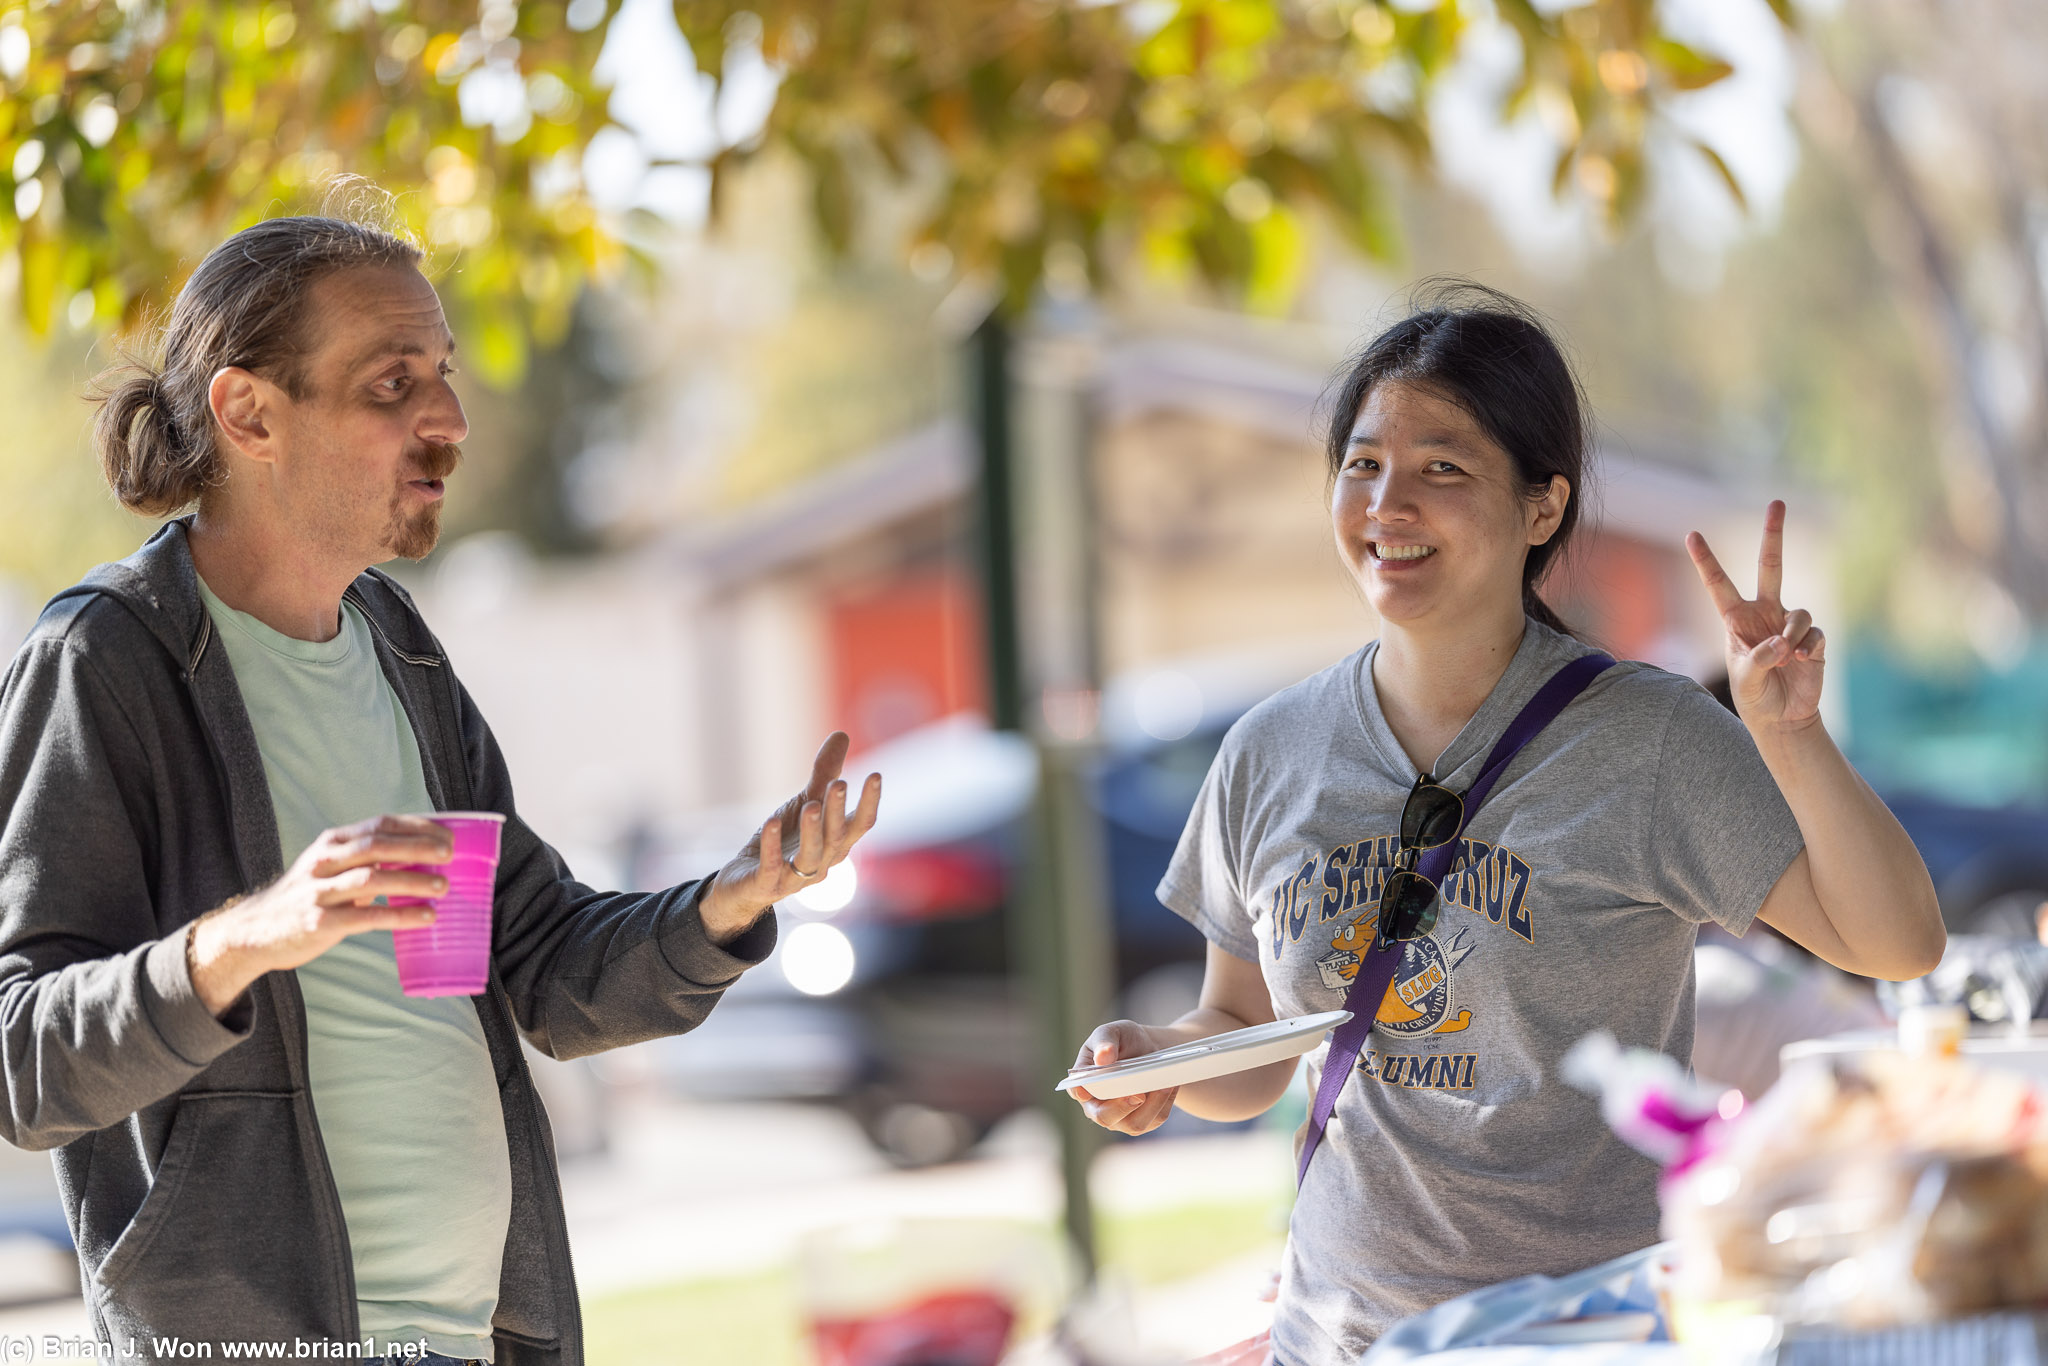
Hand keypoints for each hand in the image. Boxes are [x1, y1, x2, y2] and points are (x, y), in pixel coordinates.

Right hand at [189, 815, 453, 1015]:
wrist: (255, 933)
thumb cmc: (305, 898)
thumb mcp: (329, 869)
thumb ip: (365, 861)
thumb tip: (420, 858)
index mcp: (331, 843)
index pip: (379, 824)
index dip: (416, 827)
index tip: (447, 834)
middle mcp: (324, 861)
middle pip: (378, 846)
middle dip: (417, 848)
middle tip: (450, 855)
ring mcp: (319, 892)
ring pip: (373, 879)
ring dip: (412, 881)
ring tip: (444, 887)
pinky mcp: (318, 922)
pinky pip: (366, 917)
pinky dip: (400, 916)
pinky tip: (425, 917)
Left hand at [702, 731, 882, 942]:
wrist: (744, 883)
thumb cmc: (784, 841)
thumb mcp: (805, 802)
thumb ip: (825, 773)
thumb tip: (842, 733)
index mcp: (836, 844)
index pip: (860, 825)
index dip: (870, 802)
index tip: (875, 775)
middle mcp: (823, 862)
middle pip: (837, 838)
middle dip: (838, 811)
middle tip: (839, 783)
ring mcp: (796, 877)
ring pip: (812, 856)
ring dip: (813, 830)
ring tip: (811, 803)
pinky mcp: (768, 885)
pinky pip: (773, 868)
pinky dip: (773, 846)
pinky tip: (772, 822)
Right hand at [1069, 1020, 1179, 1134]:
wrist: (1147, 1048)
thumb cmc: (1123, 1040)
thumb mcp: (1113, 1031)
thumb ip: (1105, 1041)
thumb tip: (1102, 1058)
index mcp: (1084, 1082)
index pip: (1077, 1090)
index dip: (1081, 1092)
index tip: (1088, 1090)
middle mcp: (1098, 1105)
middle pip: (1104, 1117)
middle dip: (1121, 1107)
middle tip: (1138, 1094)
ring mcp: (1120, 1118)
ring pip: (1134, 1124)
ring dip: (1151, 1105)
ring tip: (1163, 1085)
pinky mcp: (1143, 1121)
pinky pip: (1155, 1119)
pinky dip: (1164, 1103)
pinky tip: (1168, 1086)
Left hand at [1687, 500, 1824, 731]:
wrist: (1782, 718)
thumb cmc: (1755, 696)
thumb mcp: (1746, 680)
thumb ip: (1760, 659)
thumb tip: (1781, 642)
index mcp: (1736, 620)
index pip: (1719, 584)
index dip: (1706, 560)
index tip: (1692, 534)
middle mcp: (1764, 614)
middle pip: (1771, 566)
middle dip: (1773, 534)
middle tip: (1776, 502)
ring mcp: (1789, 624)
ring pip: (1799, 612)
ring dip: (1793, 634)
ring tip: (1788, 656)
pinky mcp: (1813, 639)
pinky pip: (1815, 632)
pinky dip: (1808, 646)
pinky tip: (1802, 660)